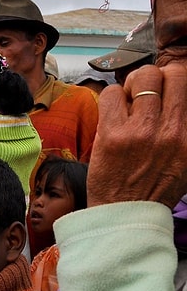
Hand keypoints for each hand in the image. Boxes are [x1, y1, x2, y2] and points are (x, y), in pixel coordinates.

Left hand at [88, 63, 186, 207]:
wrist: (127, 215)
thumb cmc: (154, 188)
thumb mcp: (185, 160)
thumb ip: (183, 130)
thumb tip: (177, 101)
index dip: (173, 80)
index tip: (164, 87)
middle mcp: (170, 131)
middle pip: (169, 75)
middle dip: (155, 77)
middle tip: (144, 92)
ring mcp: (141, 131)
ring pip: (141, 77)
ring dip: (132, 85)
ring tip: (128, 102)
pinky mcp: (113, 134)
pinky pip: (112, 93)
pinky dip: (112, 98)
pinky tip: (113, 113)